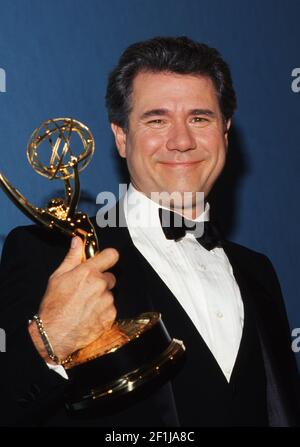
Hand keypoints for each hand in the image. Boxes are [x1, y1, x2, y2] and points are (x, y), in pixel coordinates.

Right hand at [28, 236, 118, 362]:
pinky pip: (110, 309)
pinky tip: (89, 315)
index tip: (105, 260)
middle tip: (86, 290)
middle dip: (101, 281)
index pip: (112, 255)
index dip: (109, 257)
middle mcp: (101, 284)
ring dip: (101, 297)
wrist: (54, 334)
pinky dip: (103, 311)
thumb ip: (72, 257)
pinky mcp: (110, 316)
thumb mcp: (58, 277)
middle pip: (110, 277)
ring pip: (109, 294)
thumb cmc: (53, 305)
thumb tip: (77, 241)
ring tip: (85, 305)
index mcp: (88, 272)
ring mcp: (107, 301)